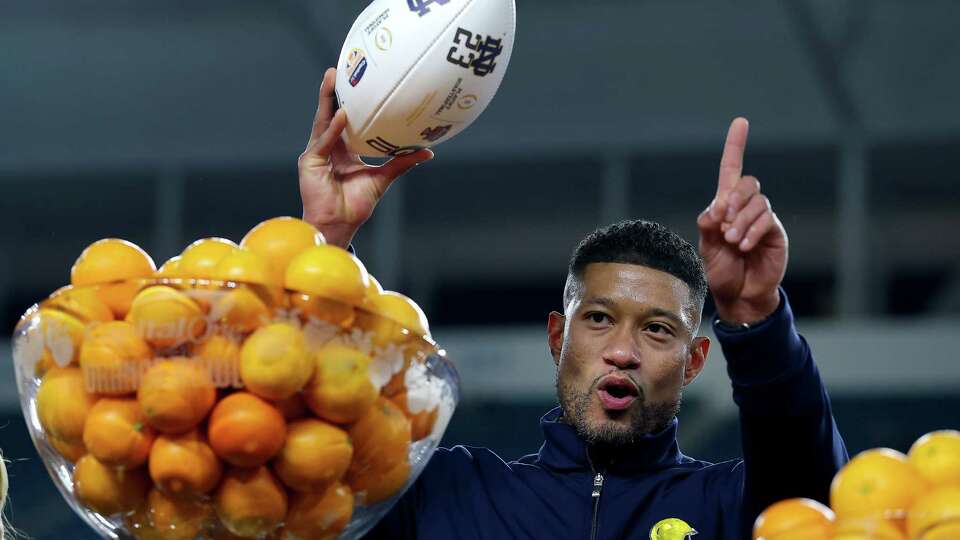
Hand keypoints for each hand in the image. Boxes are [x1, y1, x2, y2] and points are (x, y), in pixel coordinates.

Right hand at [299, 67, 433, 247]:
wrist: (341, 224)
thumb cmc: (356, 204)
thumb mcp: (383, 178)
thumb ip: (402, 163)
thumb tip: (427, 152)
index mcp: (343, 149)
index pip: (345, 120)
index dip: (348, 101)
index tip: (356, 82)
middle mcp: (328, 147)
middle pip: (330, 114)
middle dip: (332, 92)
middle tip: (338, 70)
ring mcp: (317, 152)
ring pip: (322, 121)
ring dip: (327, 100)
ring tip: (333, 80)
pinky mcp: (310, 161)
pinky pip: (323, 141)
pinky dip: (333, 128)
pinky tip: (342, 115)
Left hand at [696, 118, 787, 324]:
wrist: (738, 295)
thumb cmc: (720, 270)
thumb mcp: (706, 246)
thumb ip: (708, 224)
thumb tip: (716, 208)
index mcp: (726, 206)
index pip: (731, 170)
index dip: (736, 145)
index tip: (740, 122)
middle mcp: (746, 207)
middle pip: (747, 183)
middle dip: (733, 199)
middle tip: (722, 222)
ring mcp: (763, 219)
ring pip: (757, 202)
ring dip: (741, 220)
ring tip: (732, 241)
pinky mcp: (775, 233)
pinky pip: (767, 220)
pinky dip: (753, 231)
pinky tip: (745, 245)